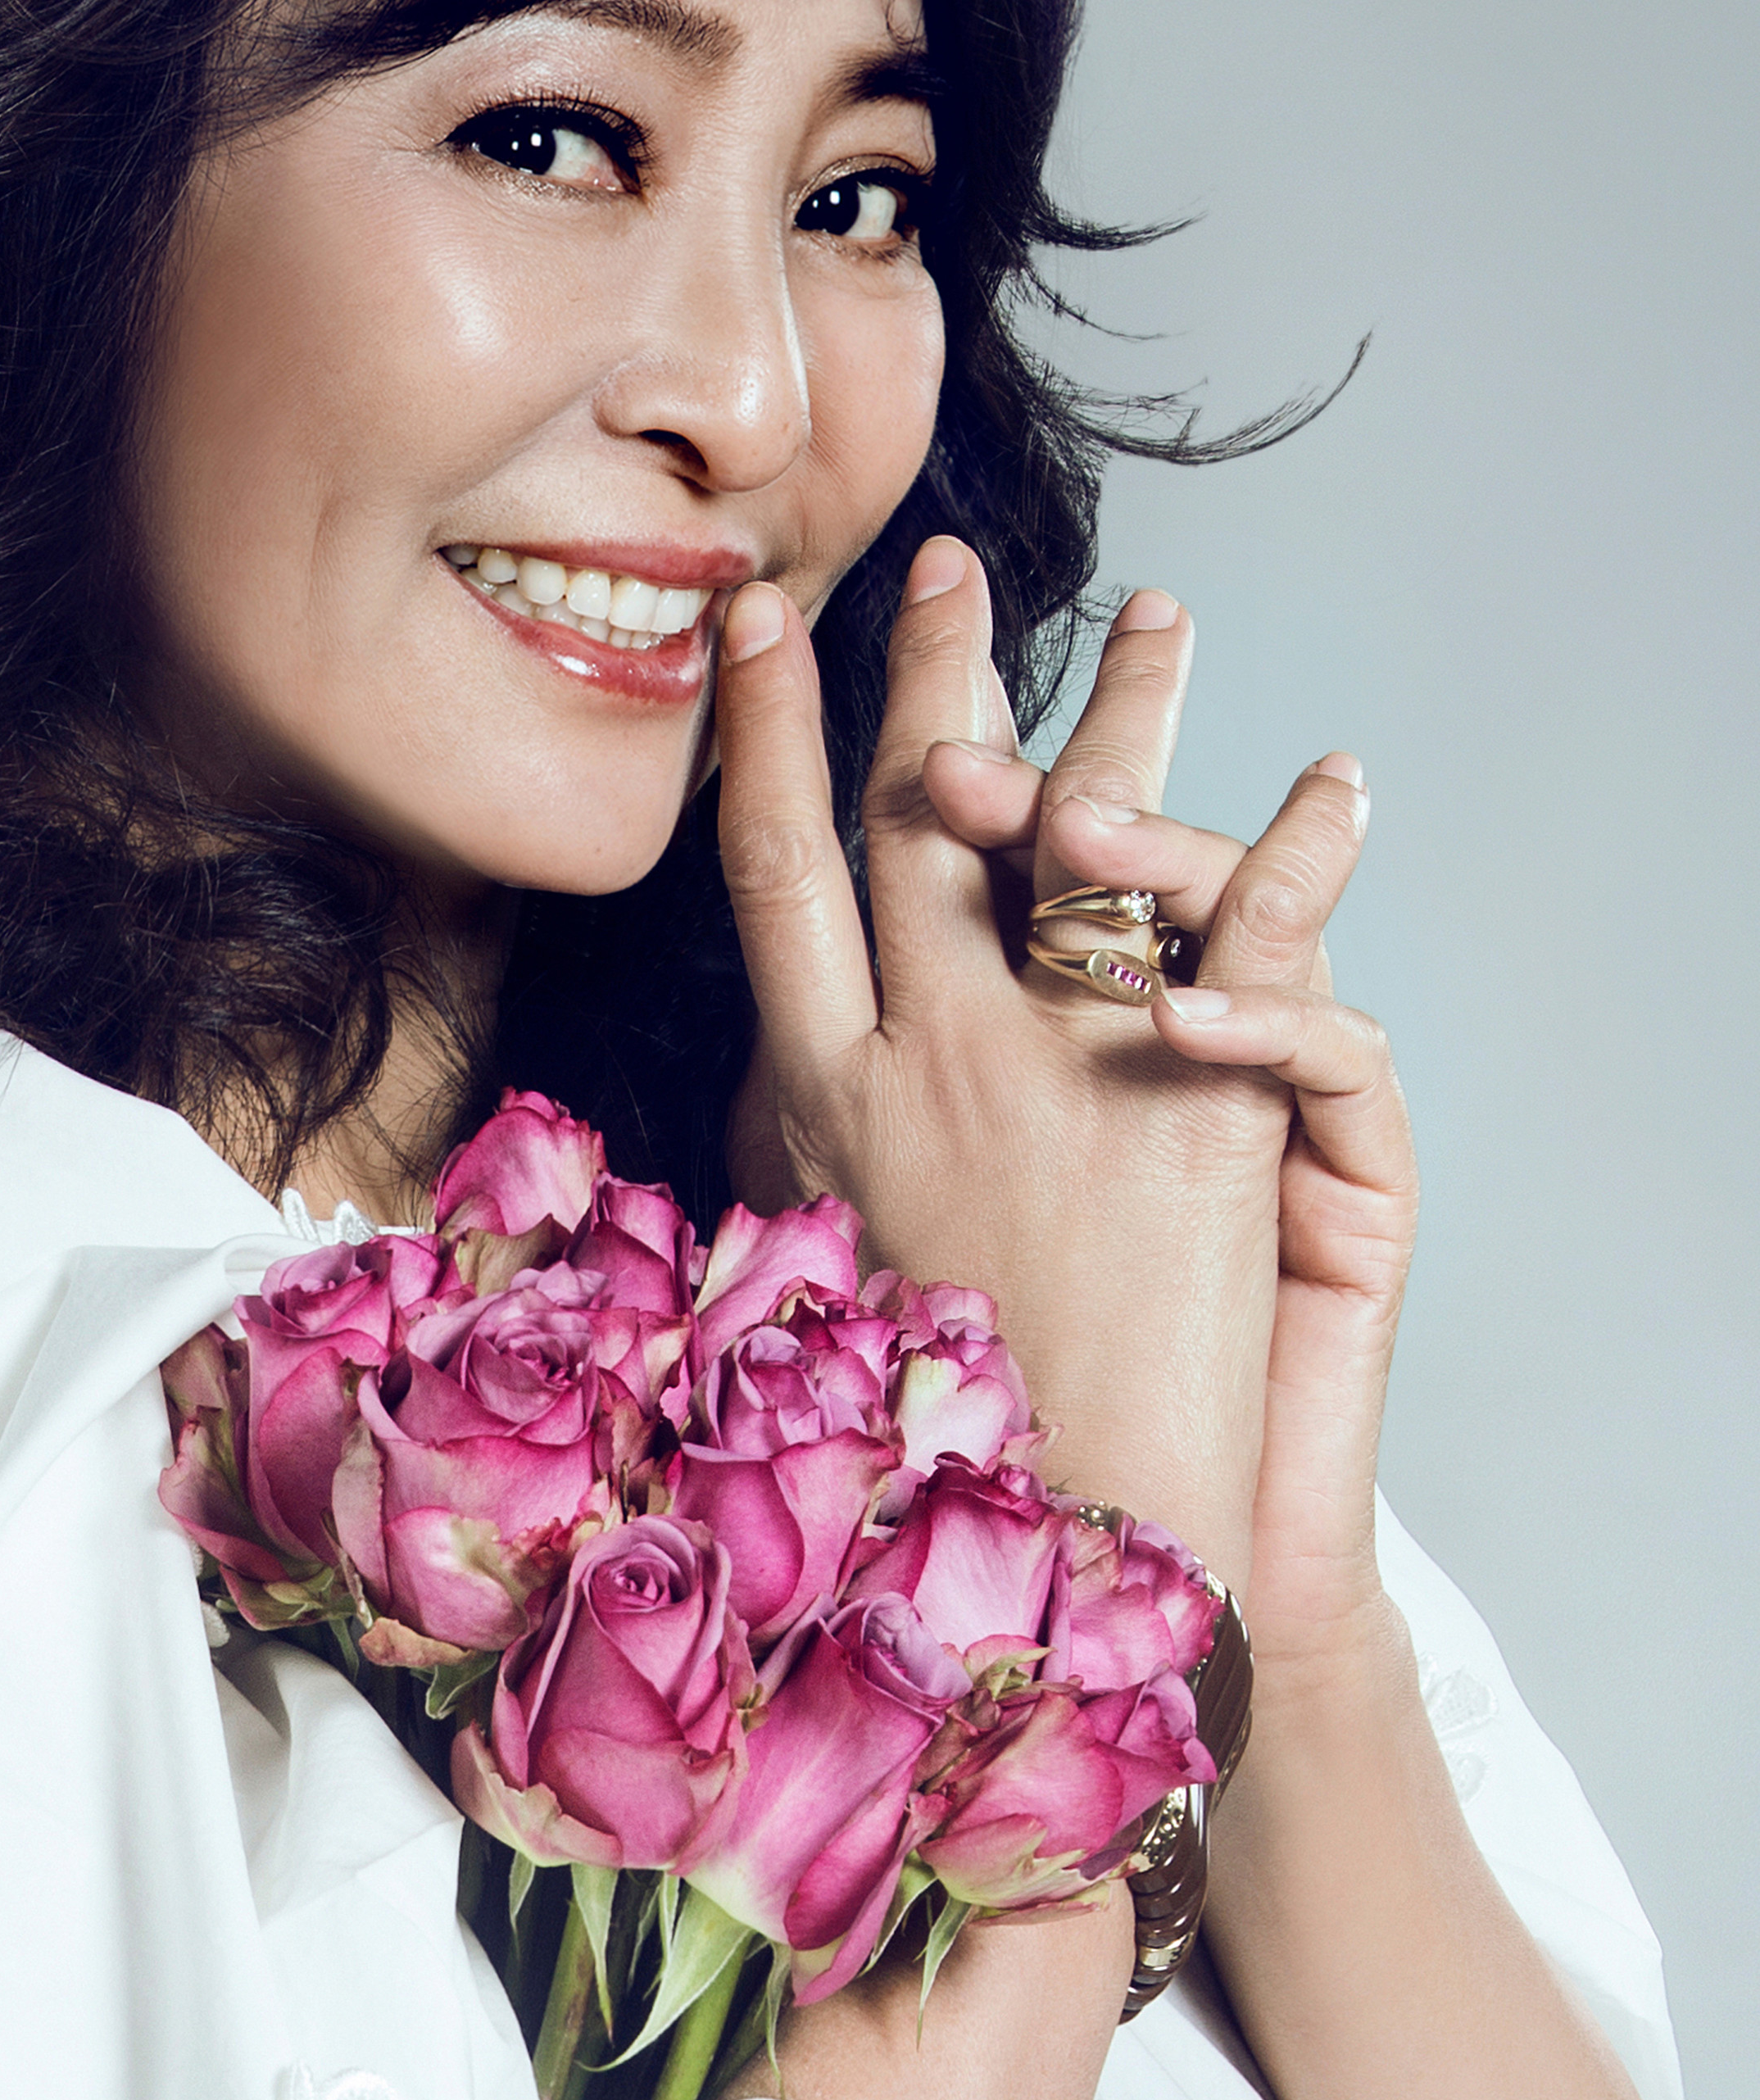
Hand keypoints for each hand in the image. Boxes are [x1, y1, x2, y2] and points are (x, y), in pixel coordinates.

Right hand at [713, 535, 1412, 1615]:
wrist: (1045, 1536)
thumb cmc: (914, 1418)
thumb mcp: (804, 1257)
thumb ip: (788, 1139)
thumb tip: (772, 1051)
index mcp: (814, 1091)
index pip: (771, 866)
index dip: (764, 731)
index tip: (759, 619)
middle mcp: (924, 1051)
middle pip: (920, 816)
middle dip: (930, 673)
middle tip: (946, 562)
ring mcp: (1059, 1066)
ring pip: (1087, 841)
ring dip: (1124, 711)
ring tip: (1160, 615)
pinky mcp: (1188, 1102)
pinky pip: (1252, 930)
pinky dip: (1304, 847)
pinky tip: (1340, 778)